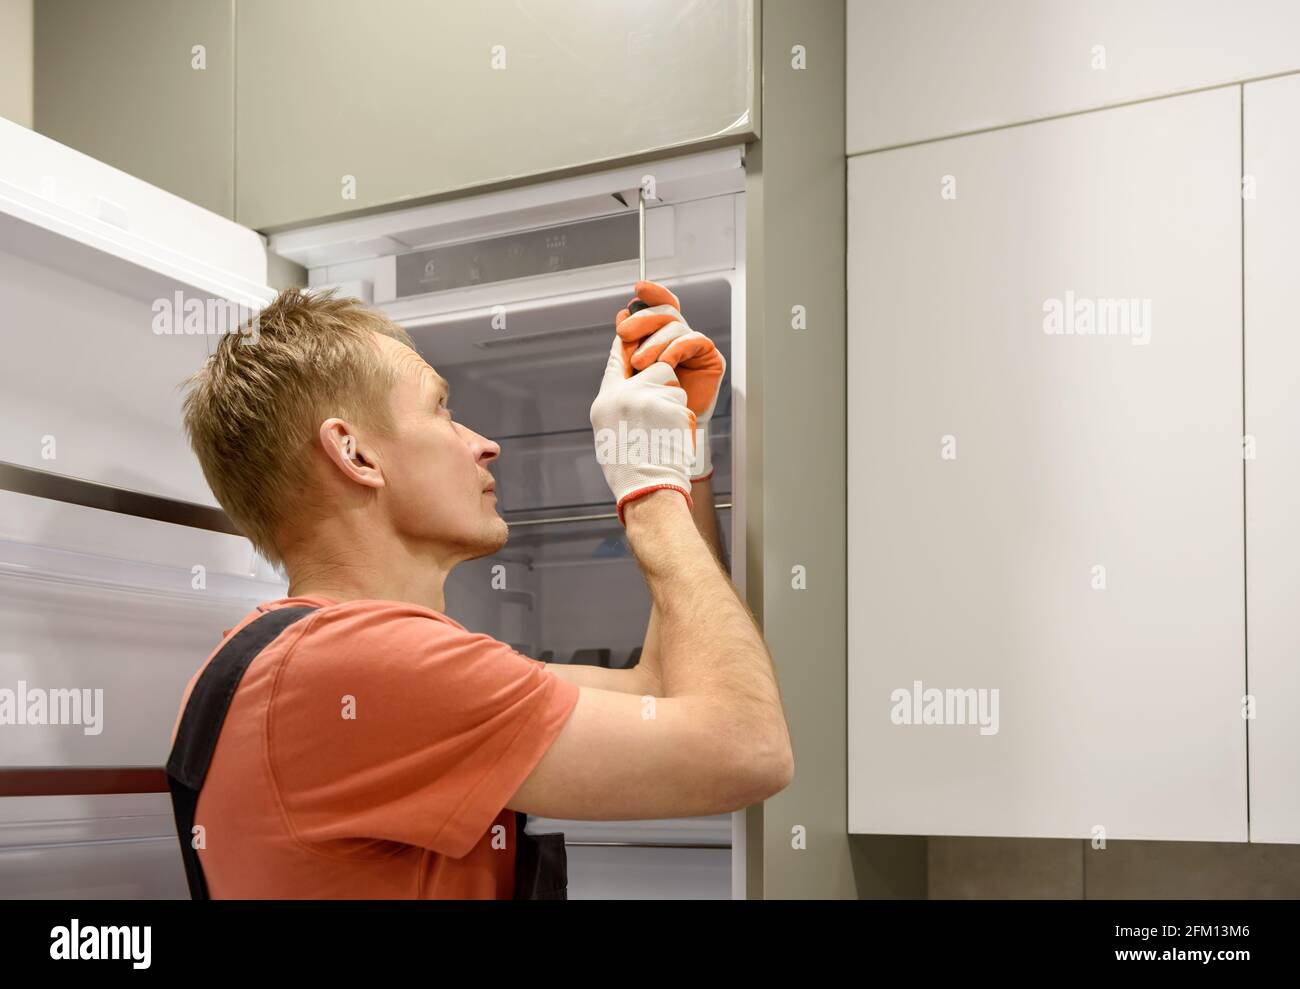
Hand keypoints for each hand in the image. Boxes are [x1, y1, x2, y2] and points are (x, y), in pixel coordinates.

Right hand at [589, 333, 694, 523]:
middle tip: (657, 419)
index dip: (624, 343)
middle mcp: (622, 395)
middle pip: (653, 369)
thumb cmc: (630, 467)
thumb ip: (618, 401)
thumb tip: (627, 379)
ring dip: (673, 404)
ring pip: (671, 383)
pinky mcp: (668, 404)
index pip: (615, 360)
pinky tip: (671, 438)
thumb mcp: (610, 430)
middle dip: (661, 387)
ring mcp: (645, 397)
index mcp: (605, 401)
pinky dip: (682, 419)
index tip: (627, 322)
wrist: (647, 489)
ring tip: (662, 433)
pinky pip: (682, 401)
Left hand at [616, 280, 725, 480]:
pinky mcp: (709, 361)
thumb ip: (624, 349)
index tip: (637, 288)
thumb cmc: (640, 419)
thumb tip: (623, 313)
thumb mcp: (624, 379)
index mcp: (655, 344)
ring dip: (654, 341)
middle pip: (665, 313)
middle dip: (643, 319)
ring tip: (640, 364)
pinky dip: (675, 348)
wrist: (660, 446)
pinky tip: (664, 362)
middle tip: (625, 332)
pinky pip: (694, 340)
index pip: (656, 310)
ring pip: (675, 325)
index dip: (651, 294)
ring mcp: (692, 353)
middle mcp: (675, 344)